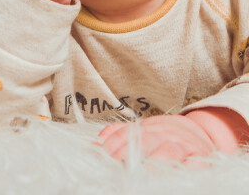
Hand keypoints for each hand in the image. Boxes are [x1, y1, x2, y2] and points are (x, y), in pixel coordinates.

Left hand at [96, 115, 214, 165]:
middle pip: (147, 140)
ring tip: (148, 170)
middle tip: (118, 162)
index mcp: (149, 128)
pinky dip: (191, 166)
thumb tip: (97, 141)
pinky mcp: (201, 157)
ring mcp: (184, 145)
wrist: (201, 132)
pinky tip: (183, 171)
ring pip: (171, 150)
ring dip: (159, 159)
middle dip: (131, 150)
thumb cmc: (166, 136)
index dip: (116, 142)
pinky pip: (197, 161)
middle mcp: (165, 134)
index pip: (129, 133)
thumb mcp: (144, 131)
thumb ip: (121, 135)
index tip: (104, 154)